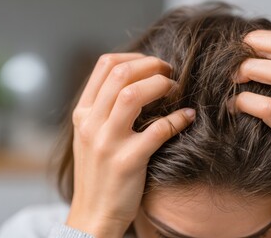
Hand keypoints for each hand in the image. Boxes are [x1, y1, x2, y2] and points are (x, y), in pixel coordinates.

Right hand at [67, 53, 195, 236]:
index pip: (105, 66)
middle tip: (169, 72)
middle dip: (151, 66)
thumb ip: (104, 109)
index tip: (153, 64)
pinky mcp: (127, 161)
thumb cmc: (98, 172)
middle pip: (120, 74)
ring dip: (160, 86)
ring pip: (134, 95)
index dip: (134, 57)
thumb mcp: (90, 136)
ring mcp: (107, 142)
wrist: (94, 212)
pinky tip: (188, 116)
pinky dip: (178, 118)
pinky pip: (158, 129)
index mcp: (82, 114)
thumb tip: (136, 83)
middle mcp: (91, 124)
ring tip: (175, 89)